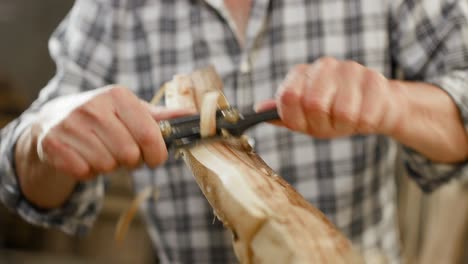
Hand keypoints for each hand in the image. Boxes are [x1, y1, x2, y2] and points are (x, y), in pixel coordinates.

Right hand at [32, 86, 193, 179]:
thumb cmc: (102, 116)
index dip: (157, 154)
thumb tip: (193, 114)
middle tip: (122, 153)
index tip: (155, 158)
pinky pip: (84, 173)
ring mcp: (70, 124)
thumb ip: (159, 116)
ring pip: (107, 166)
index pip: (149, 135)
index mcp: (117, 96)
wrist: (52, 120)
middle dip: (131, 161)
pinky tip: (83, 157)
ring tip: (101, 152)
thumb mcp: (130, 110)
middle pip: (129, 155)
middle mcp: (93, 107)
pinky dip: (88, 172)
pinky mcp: (52, 144)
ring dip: (108, 166)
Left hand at [257, 57, 406, 138]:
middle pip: (314, 105)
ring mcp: (350, 69)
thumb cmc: (334, 114)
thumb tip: (258, 109)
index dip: (296, 118)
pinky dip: (364, 124)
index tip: (305, 122)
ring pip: (343, 113)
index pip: (288, 97)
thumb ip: (284, 114)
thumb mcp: (305, 118)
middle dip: (322, 124)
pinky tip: (365, 115)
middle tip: (330, 123)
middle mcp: (324, 65)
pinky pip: (365, 116)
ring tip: (348, 119)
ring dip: (345, 125)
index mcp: (301, 74)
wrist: (375, 108)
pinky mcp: (374, 80)